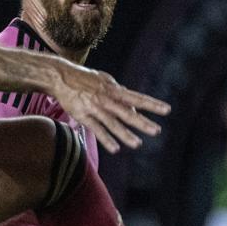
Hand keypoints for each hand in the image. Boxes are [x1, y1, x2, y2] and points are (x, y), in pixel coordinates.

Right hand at [47, 61, 169, 152]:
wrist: (60, 76)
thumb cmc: (85, 79)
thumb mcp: (105, 80)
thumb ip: (119, 92)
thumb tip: (133, 105)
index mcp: (114, 89)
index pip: (137, 97)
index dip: (152, 104)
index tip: (166, 110)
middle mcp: (106, 99)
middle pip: (127, 112)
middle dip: (142, 122)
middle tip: (156, 131)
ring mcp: (95, 108)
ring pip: (113, 123)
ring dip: (126, 134)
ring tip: (138, 144)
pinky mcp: (83, 115)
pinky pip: (96, 129)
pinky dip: (106, 139)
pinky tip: (115, 148)